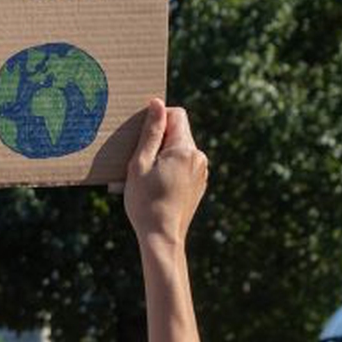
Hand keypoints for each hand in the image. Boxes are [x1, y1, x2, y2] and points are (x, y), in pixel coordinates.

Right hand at [123, 98, 207, 246]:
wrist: (162, 237)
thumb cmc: (145, 201)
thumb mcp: (140, 163)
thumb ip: (150, 132)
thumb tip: (157, 104)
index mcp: (185, 149)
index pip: (176, 114)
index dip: (157, 119)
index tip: (141, 137)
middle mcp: (199, 157)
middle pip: (178, 132)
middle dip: (158, 140)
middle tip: (139, 162)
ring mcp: (201, 172)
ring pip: (180, 150)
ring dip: (163, 155)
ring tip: (147, 178)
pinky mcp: (199, 184)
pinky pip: (184, 165)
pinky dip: (170, 168)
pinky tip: (157, 187)